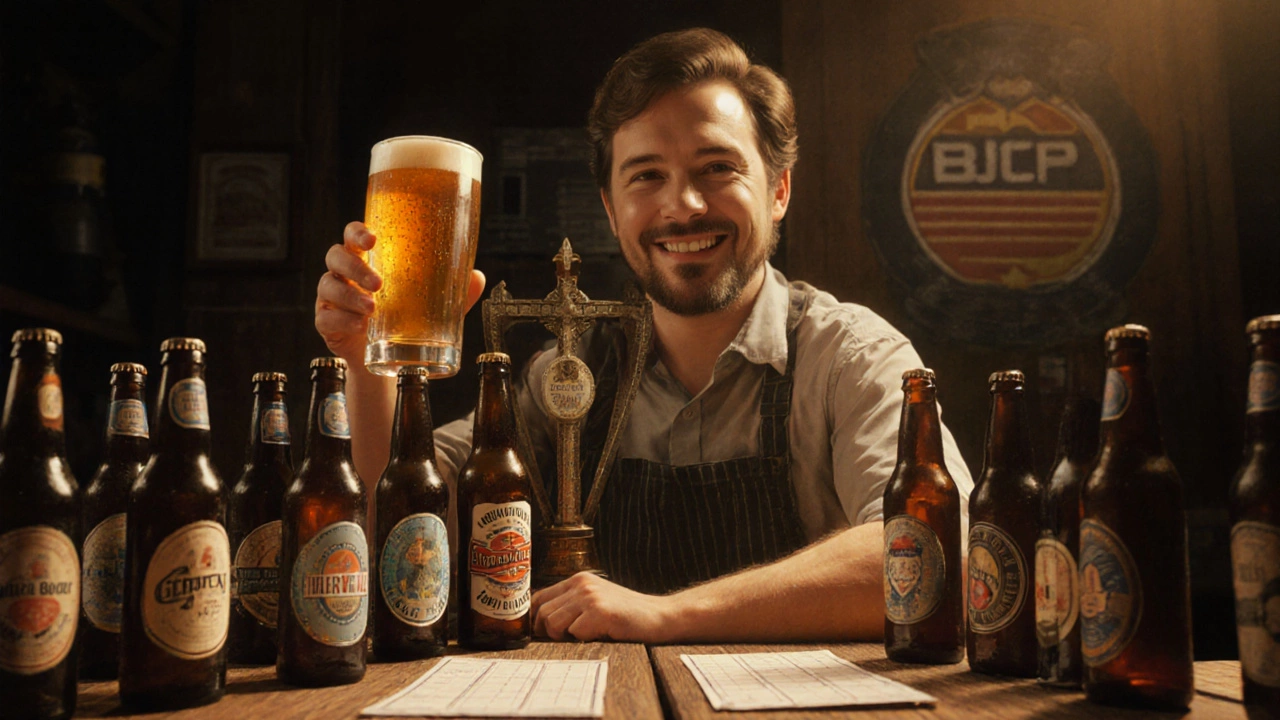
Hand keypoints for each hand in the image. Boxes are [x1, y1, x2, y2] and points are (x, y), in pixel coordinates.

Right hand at [314, 221, 485, 363]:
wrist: (386, 360)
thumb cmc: (405, 318)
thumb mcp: (430, 304)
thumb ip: (452, 290)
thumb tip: (476, 276)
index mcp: (367, 258)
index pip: (353, 235)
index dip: (357, 232)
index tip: (372, 239)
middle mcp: (345, 273)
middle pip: (336, 255)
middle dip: (355, 267)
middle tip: (379, 283)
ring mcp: (332, 297)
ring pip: (328, 285)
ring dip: (349, 296)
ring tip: (373, 309)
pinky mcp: (326, 323)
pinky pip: (325, 316)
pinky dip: (341, 320)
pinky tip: (360, 326)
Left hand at [531, 572, 679, 642]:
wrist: (659, 616)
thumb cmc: (626, 615)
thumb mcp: (594, 602)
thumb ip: (570, 606)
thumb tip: (536, 625)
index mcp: (578, 580)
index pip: (538, 598)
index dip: (534, 619)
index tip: (541, 634)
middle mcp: (581, 584)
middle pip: (541, 613)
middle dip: (549, 632)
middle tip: (569, 638)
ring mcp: (590, 597)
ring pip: (552, 623)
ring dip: (566, 636)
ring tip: (587, 634)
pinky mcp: (600, 612)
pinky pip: (574, 633)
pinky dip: (584, 639)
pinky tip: (601, 634)